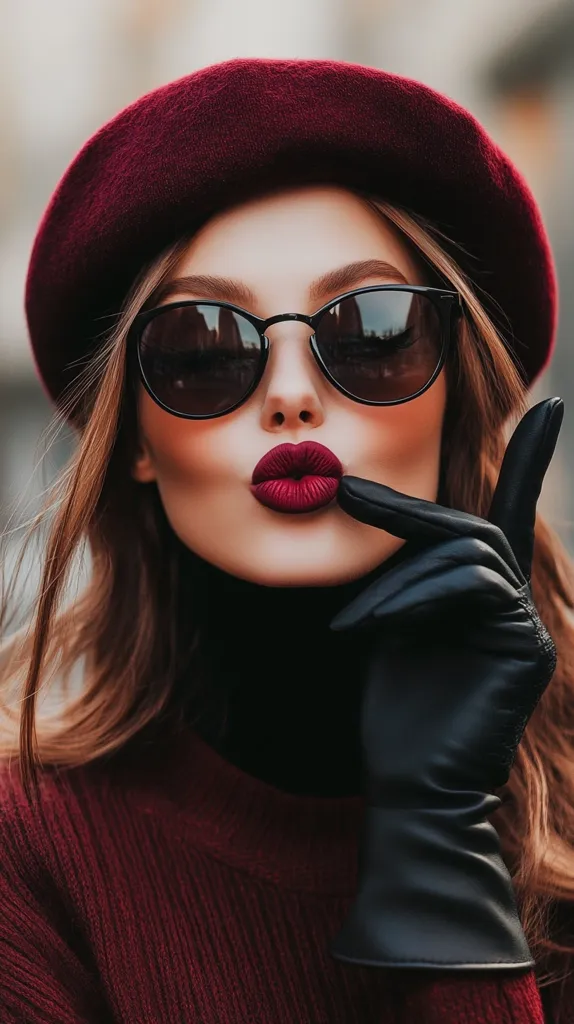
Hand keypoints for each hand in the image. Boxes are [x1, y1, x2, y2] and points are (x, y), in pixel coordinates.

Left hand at [329, 397, 562, 970]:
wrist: (410, 783)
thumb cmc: (394, 709)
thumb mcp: (388, 621)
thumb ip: (402, 571)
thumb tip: (366, 497)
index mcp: (482, 593)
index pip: (505, 511)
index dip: (529, 458)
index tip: (547, 406)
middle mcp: (514, 601)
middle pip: (469, 526)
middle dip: (403, 512)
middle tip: (345, 493)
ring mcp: (526, 622)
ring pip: (466, 554)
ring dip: (398, 579)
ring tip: (352, 624)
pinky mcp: (528, 645)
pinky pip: (474, 586)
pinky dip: (417, 597)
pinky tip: (377, 627)